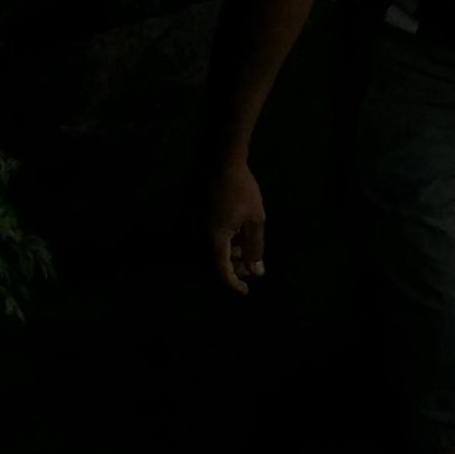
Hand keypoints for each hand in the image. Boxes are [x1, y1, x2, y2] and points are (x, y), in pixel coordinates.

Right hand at [210, 163, 266, 293]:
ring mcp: (198, 226)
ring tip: (248, 247)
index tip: (245, 291)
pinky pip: (211, 237)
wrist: (220, 163)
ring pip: (214, 249)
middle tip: (253, 265)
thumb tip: (256, 271)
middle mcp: (202, 236)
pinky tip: (239, 234)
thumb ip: (255, 247)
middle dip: (236, 267)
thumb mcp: (256, 219)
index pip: (222, 270)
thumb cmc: (242, 190)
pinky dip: (226, 241)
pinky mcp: (198, 217)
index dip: (234, 283)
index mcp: (216, 239)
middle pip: (217, 261)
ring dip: (232, 253)